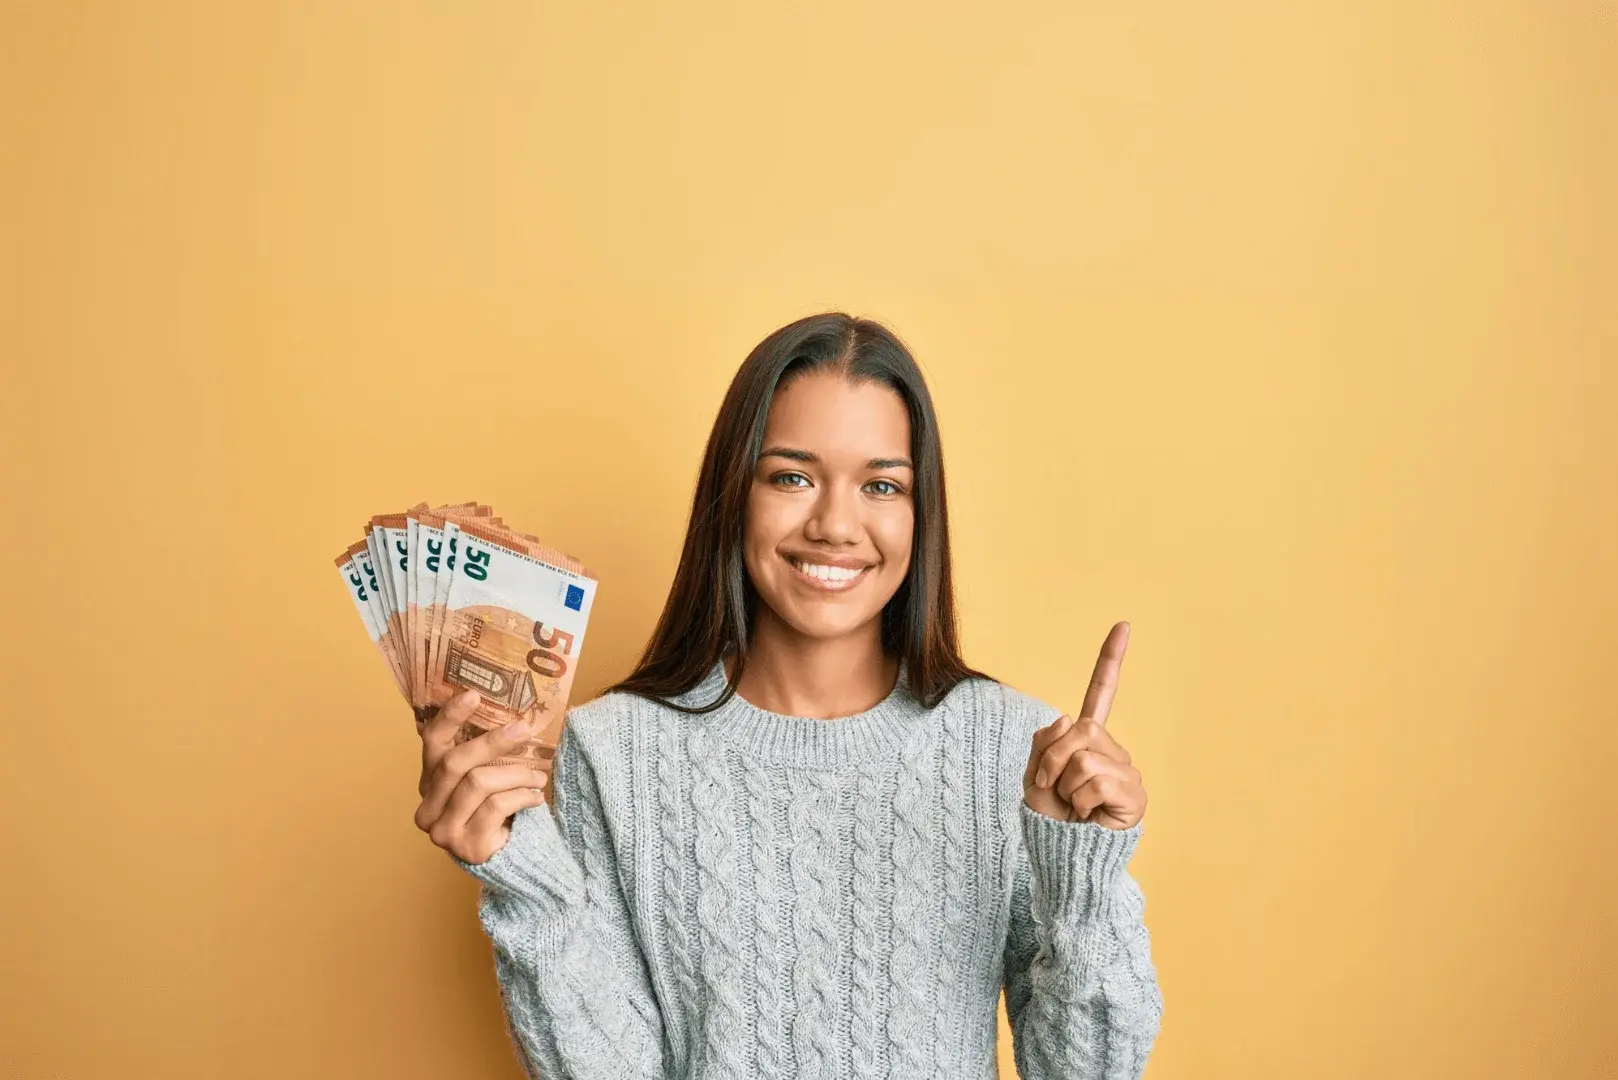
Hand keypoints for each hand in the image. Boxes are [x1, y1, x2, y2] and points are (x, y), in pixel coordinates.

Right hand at [414, 689, 550, 863]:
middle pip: (456, 762)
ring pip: (478, 783)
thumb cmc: (499, 810)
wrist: (513, 857)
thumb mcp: (487, 777)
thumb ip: (485, 755)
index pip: (432, 742)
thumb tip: (511, 714)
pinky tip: (536, 798)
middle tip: (523, 729)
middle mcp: (428, 808)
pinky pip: (496, 806)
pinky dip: (522, 796)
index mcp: (429, 783)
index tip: (473, 694)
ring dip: (516, 774)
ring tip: (539, 777)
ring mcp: (443, 831)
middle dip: (492, 742)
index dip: (450, 717)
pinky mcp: (466, 847)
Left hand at [1022, 621, 1147, 829]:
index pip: (1101, 693)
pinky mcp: (1135, 796)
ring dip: (1063, 784)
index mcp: (1089, 740)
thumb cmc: (1050, 819)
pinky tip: (1087, 815)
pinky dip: (1078, 800)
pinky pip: (1094, 780)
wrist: (1061, 857)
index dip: (1111, 660)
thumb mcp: (1034, 774)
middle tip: (1053, 788)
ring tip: (1071, 807)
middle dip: (1052, 758)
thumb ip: (1044, 742)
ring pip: (1083, 757)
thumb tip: (1071, 720)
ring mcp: (1127, 772)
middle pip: (1079, 729)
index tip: (1123, 625)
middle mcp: (1113, 750)